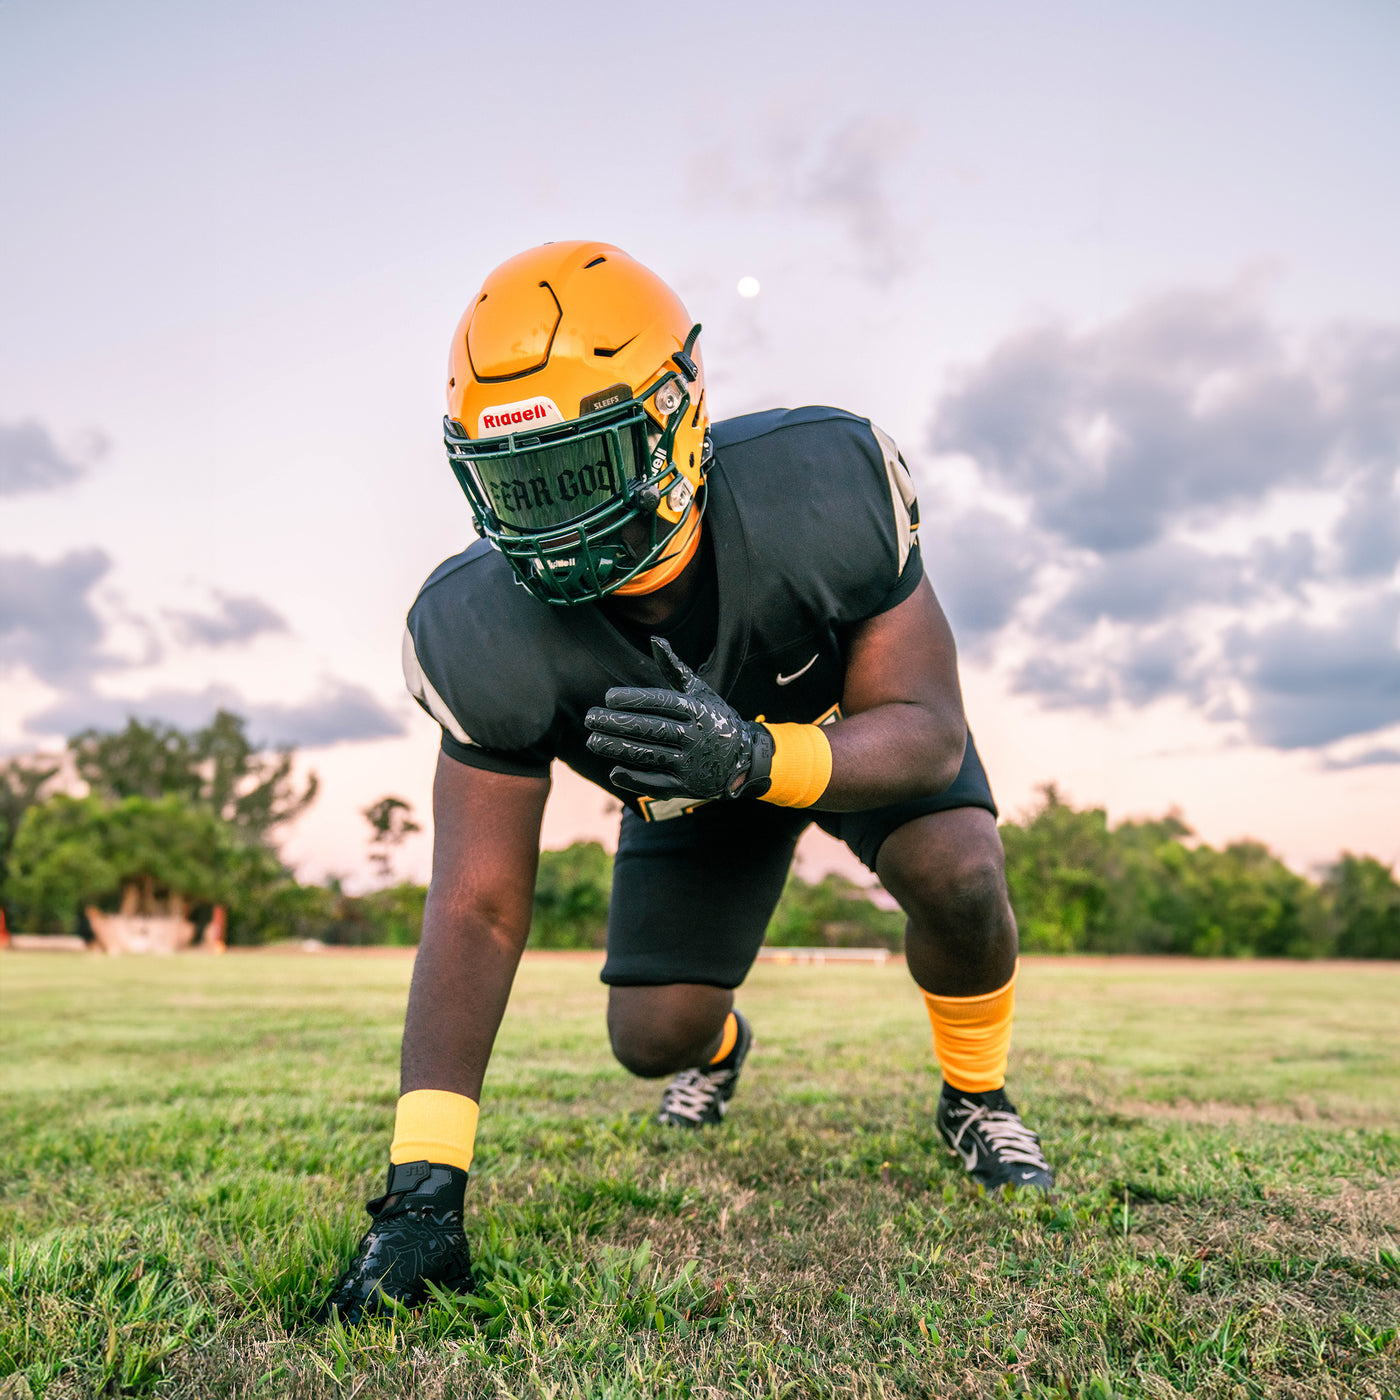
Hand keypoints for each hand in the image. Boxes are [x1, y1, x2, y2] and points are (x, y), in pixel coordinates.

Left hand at [584, 638, 773, 800]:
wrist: (743, 759)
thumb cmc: (714, 719)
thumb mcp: (700, 692)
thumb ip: (675, 668)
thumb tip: (655, 640)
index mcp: (697, 711)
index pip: (662, 703)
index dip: (634, 700)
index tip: (608, 697)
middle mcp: (695, 737)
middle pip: (651, 729)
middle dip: (618, 724)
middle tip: (589, 718)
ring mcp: (690, 764)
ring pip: (649, 755)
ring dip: (618, 749)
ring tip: (592, 741)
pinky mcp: (685, 786)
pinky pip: (657, 783)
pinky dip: (635, 778)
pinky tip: (614, 770)